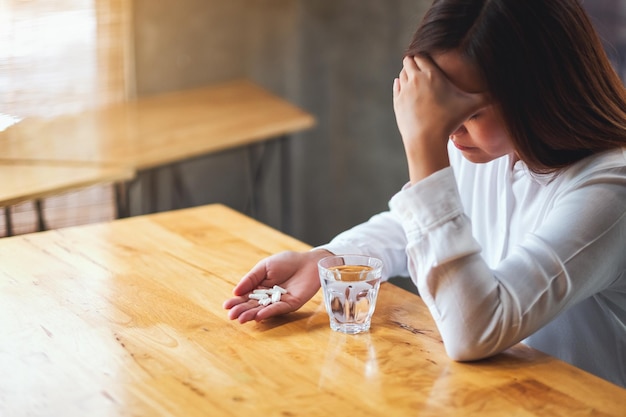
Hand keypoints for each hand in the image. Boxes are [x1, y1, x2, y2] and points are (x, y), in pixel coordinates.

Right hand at [223, 249, 332, 322]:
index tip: (226, 306)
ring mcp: (279, 302)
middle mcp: (268, 297)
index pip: (245, 297)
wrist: (308, 262)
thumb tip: (235, 291)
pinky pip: (278, 309)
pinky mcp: (291, 304)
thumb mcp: (264, 267)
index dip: (236, 302)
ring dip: (252, 314)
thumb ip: (251, 279)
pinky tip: (258, 315)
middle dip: (242, 310)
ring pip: (263, 310)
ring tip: (241, 319)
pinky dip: (268, 312)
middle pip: (252, 305)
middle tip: (231, 316)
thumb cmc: (286, 262)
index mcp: (260, 288)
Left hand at [393, 54, 486, 181]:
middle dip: (415, 63)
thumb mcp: (471, 107)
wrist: (426, 139)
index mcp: (431, 74)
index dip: (425, 57)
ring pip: (403, 73)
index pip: (422, 55)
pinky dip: (401, 85)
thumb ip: (486, 97)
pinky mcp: (397, 102)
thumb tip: (504, 93)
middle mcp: (415, 79)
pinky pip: (397, 86)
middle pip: (409, 61)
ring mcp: (404, 90)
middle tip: (423, 69)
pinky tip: (407, 89)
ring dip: (408, 74)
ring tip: (417, 80)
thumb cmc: (449, 122)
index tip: (430, 61)